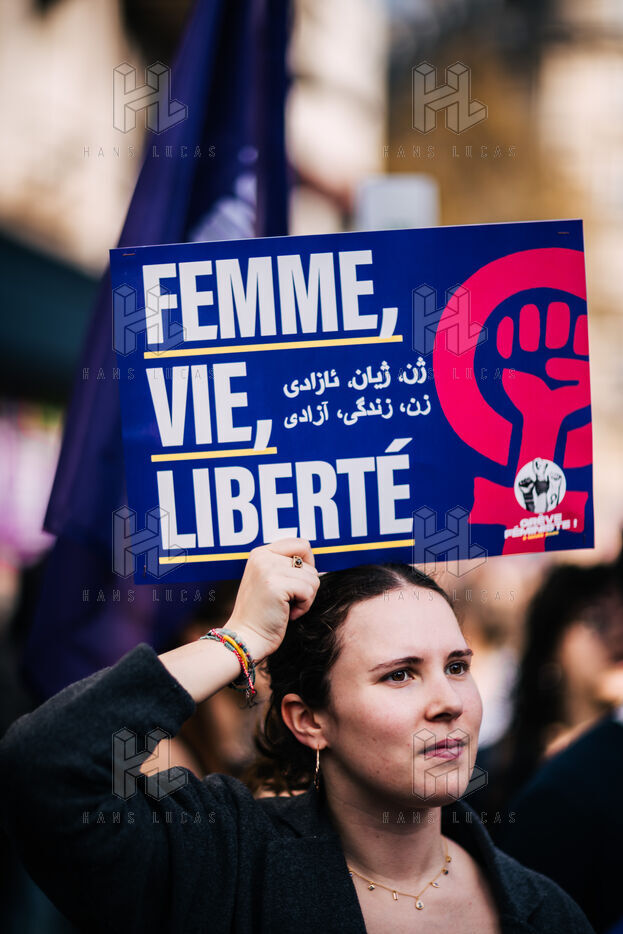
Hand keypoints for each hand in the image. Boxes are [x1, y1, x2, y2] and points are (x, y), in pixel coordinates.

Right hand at [226, 538, 319, 660]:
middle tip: (288, 600)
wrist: (245, 638)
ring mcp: (268, 569)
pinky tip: (287, 614)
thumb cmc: (261, 615)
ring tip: (285, 607)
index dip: (307, 565)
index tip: (296, 584)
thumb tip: (316, 565)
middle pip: (309, 564)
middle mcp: (263, 557)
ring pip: (313, 578)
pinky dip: (304, 606)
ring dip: (305, 598)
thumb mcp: (270, 582)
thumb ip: (286, 567)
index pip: (301, 544)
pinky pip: (309, 591)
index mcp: (261, 553)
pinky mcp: (276, 585)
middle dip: (306, 586)